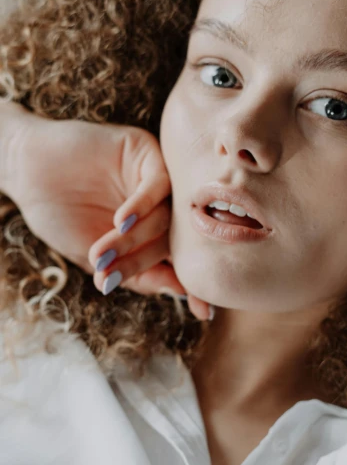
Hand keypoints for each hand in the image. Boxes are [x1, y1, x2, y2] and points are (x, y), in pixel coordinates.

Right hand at [9, 108, 211, 320]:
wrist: (25, 172)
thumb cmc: (59, 216)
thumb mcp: (98, 259)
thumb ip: (138, 275)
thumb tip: (180, 293)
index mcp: (157, 233)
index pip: (183, 260)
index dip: (193, 285)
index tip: (202, 312)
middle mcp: (164, 206)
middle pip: (172, 241)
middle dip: (140, 262)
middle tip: (110, 275)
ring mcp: (158, 179)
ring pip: (165, 216)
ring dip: (133, 239)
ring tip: (102, 252)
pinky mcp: (147, 152)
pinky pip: (158, 184)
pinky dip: (141, 206)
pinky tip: (120, 221)